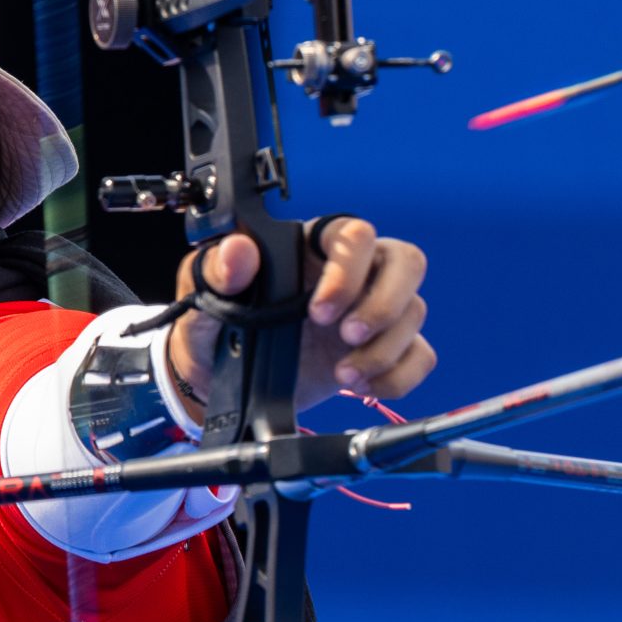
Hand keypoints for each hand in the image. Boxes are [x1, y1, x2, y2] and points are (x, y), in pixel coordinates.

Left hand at [166, 218, 434, 416]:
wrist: (219, 381)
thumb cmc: (214, 324)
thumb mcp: (202, 295)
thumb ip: (217, 272)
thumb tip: (239, 252)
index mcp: (309, 247)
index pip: (354, 234)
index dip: (349, 270)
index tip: (319, 311)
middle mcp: (351, 273)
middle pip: (405, 263)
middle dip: (385, 304)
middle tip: (347, 336)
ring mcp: (370, 311)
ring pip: (414, 312)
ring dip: (384, 350)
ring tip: (344, 375)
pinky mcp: (381, 350)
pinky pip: (419, 354)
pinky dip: (399, 376)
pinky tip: (363, 387)